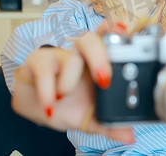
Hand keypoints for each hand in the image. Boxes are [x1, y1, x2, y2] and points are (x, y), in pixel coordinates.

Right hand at [11, 22, 134, 143]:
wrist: (36, 106)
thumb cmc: (67, 103)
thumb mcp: (89, 117)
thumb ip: (108, 124)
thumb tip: (129, 135)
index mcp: (96, 62)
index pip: (108, 39)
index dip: (116, 30)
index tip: (123, 29)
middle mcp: (78, 54)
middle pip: (90, 40)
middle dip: (99, 56)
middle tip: (103, 79)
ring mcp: (58, 55)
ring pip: (69, 57)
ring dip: (69, 81)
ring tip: (64, 97)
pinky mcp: (38, 61)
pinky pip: (44, 70)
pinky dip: (48, 91)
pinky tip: (50, 105)